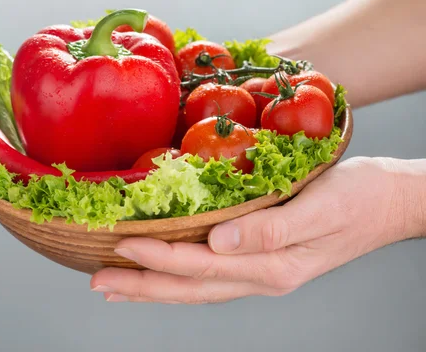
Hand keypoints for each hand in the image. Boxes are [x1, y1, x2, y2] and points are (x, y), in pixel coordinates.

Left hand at [90, 157, 423, 303]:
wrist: (388, 201)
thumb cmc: (359, 197)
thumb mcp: (321, 206)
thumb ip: (271, 229)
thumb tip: (220, 243)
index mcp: (273, 264)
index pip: (202, 266)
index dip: (159, 257)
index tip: (121, 245)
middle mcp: (262, 276)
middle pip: (190, 288)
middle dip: (142, 285)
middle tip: (97, 283)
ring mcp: (261, 273)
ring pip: (196, 289)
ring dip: (153, 288)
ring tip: (115, 288)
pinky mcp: (261, 260)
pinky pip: (209, 278)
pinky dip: (178, 279)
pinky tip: (160, 275)